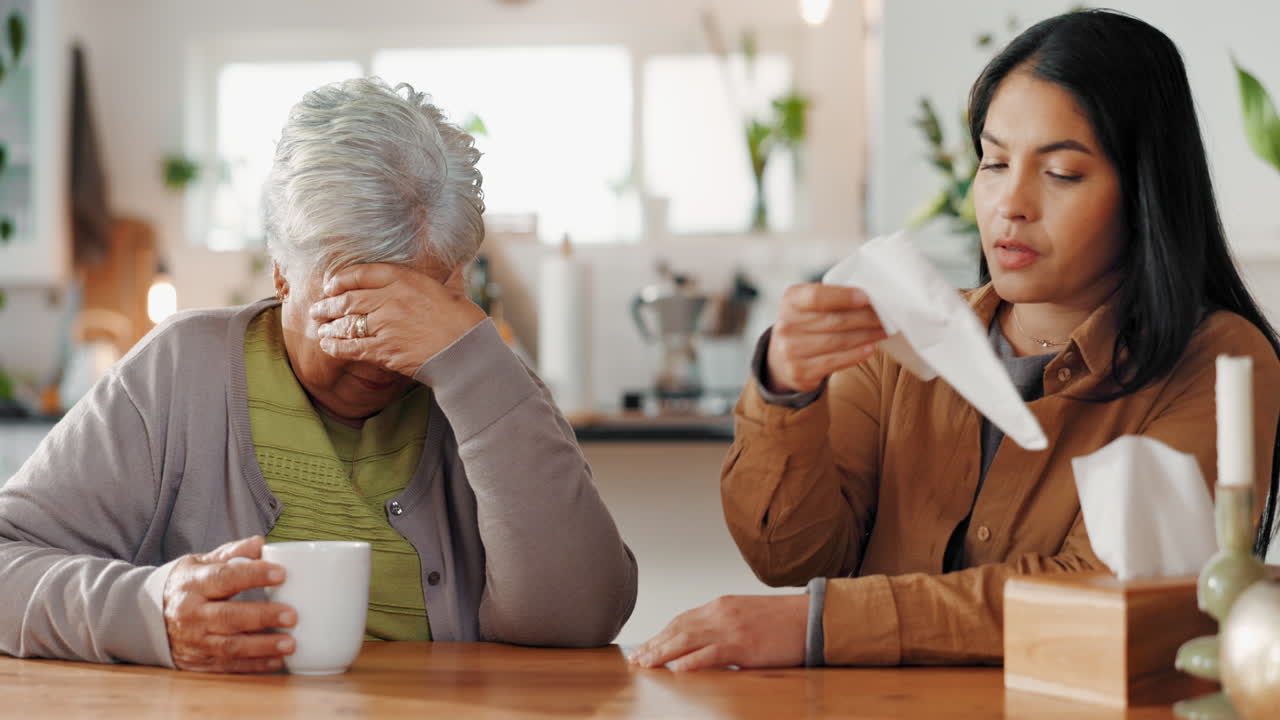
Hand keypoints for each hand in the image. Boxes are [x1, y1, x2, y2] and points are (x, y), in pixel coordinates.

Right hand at [163, 535, 296, 672]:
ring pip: (229, 646)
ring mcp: (193, 640)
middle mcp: (190, 614)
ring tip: (290, 643)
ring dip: (262, 646)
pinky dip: (253, 665)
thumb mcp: (201, 563)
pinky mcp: (197, 661)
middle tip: (292, 615)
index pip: (225, 578)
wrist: (147, 616)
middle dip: (262, 617)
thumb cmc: (187, 584)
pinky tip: (276, 661)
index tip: (282, 573)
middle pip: (228, 616)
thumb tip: (260, 543)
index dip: (254, 575)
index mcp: (193, 584)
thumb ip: (232, 553)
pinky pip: (227, 665)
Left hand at [309, 263, 486, 376]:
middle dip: (329, 304)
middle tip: (318, 309)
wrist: (468, 352)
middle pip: (349, 298)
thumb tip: (434, 276)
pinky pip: (352, 347)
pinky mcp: (383, 350)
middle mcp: (390, 299)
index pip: (364, 273)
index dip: (343, 279)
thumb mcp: (449, 290)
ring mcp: (384, 324)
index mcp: (406, 279)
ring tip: (320, 329)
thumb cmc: (465, 322)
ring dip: (330, 326)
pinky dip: (336, 347)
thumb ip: (430, 283)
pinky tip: (328, 346)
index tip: (332, 285)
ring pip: (346, 323)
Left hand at [628, 595, 808, 670]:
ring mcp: (731, 628)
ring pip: (687, 639)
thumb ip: (723, 625)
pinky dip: (691, 661)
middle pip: (678, 628)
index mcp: (721, 604)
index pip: (682, 619)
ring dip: (663, 653)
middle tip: (636, 659)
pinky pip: (711, 654)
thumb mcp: (746, 615)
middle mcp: (721, 612)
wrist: (811, 618)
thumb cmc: (783, 621)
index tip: (645, 646)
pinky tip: (676, 669)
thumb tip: (702, 643)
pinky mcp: (743, 645)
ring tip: (646, 664)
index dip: (661, 634)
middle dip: (655, 644)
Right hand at [765, 284, 885, 393]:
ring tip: (883, 330)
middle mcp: (786, 326)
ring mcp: (790, 351)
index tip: (867, 297)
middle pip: (834, 320)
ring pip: (838, 341)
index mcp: (790, 301)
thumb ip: (832, 299)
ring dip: (866, 335)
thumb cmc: (807, 324)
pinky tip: (871, 348)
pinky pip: (835, 361)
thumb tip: (870, 298)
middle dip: (865, 317)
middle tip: (885, 315)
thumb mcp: (809, 306)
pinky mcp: (800, 371)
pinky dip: (856, 354)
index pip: (816, 296)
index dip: (843, 296)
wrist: (783, 358)